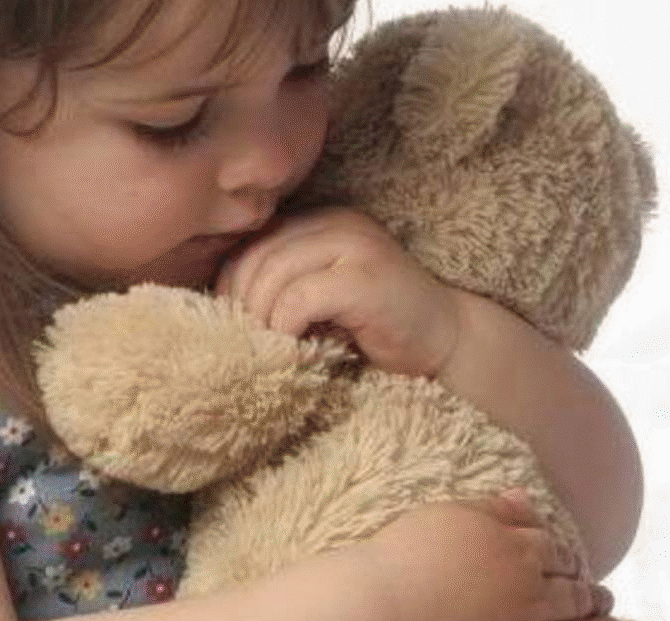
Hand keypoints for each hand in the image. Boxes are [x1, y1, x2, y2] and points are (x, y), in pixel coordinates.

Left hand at [214, 207, 458, 376]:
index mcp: (321, 222)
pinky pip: (300, 298)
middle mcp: (337, 224)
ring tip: (266, 349)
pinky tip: (294, 350)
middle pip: (257, 257)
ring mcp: (354, 246)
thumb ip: (283, 287)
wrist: (447, 342)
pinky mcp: (365, 278)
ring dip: (261, 319)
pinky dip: (285, 328)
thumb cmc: (375, 327)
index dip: (230, 284)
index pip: (252, 244)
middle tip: (242, 342)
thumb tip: (222, 305)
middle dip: (240, 304)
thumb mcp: (321, 298)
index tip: (229, 324)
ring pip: (274, 275)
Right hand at [367, 491, 623, 620]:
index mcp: (515, 551)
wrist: (377, 612)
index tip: (572, 566)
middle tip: (602, 599)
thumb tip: (523, 497)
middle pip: (570, 595)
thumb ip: (492, 510)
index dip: (565, 559)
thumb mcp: (448, 517)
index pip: (553, 553)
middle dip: (589, 596)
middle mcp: (527, 597)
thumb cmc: (404, 557)